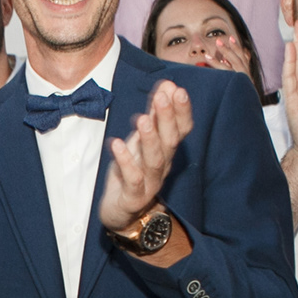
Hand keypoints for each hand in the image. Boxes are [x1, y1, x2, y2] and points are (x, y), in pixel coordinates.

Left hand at [97, 80, 191, 231]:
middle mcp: (162, 166)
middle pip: (170, 142)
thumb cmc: (133, 172)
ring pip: (155, 161)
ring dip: (150, 139)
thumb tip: (167, 84)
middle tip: (163, 96)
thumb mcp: (142, 140)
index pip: (181, 129)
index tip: (177, 89)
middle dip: (168, 118)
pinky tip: (116, 144)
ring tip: (143, 118)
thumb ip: (154, 114)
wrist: (122, 213)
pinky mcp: (133, 197)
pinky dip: (125, 161)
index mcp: (166, 151)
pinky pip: (132, 179)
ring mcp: (149, 183)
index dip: (181, 110)